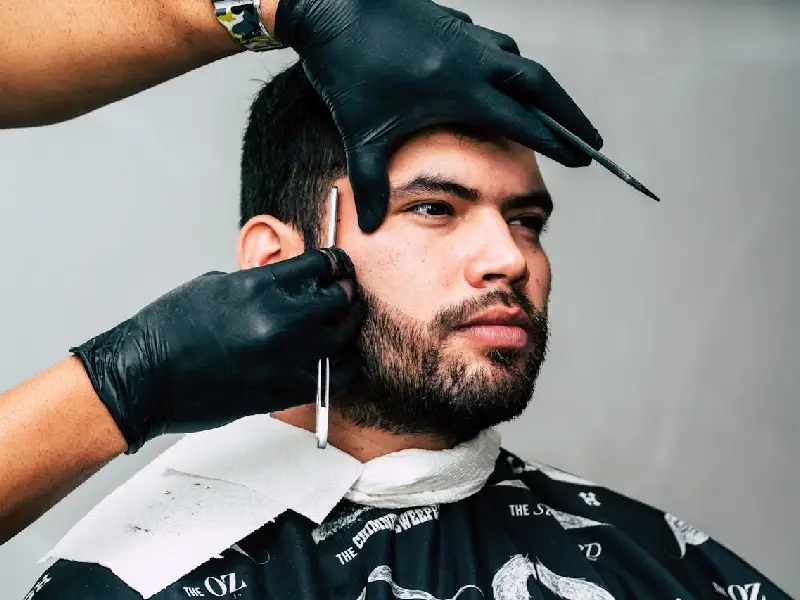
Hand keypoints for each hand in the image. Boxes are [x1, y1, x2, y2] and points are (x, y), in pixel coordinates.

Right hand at [71, 248, 363, 452]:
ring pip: (344, 335)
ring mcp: (288, 356)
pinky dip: (344, 363)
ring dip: (348, 324)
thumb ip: (260, 283)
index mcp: (261, 285)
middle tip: (345, 291)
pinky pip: (337, 375)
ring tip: (347, 320)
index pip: (321, 265)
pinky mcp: (288, 390)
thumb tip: (288, 285)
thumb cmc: (169, 331)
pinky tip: (341, 357)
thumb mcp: (216, 286)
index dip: (336, 263)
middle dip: (345, 291)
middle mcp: (282, 319)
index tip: (339, 266)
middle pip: (340, 297)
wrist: (146, 378)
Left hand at [275, 0, 602, 232]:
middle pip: (540, 85)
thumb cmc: (346, 72)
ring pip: (517, 59)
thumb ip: (370, 183)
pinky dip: (506, 62)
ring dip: (539, 86)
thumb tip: (369, 227)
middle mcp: (472, 59)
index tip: (584, 158)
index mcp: (461, 89)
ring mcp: (464, 36)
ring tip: (550, 111)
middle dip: (571, 114)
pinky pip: (491, 43)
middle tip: (594, 139)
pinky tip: (498, 74)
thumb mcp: (362, 134)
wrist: (332, 5)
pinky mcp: (451, 21)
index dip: (557, 140)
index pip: (524, 120)